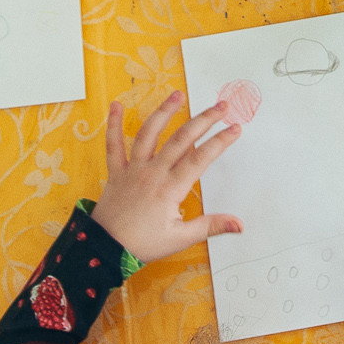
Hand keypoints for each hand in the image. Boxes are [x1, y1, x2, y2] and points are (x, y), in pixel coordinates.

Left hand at [94, 91, 242, 262]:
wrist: (104, 249)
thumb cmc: (142, 245)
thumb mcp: (179, 238)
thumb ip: (210, 227)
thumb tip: (239, 224)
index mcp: (170, 188)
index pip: (200, 159)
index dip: (219, 142)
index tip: (235, 128)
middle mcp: (153, 172)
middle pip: (181, 139)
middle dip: (203, 120)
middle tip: (222, 106)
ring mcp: (133, 169)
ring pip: (149, 134)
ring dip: (164, 112)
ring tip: (178, 94)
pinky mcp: (117, 172)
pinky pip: (114, 145)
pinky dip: (114, 125)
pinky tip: (116, 105)